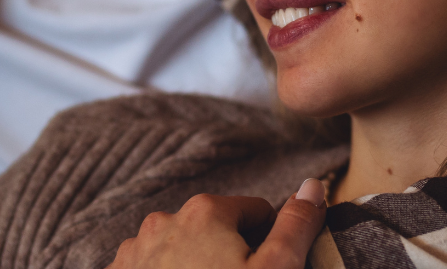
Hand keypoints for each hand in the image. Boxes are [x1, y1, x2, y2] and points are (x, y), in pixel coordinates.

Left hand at [108, 178, 326, 268]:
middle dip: (230, 256)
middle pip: (216, 231)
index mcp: (205, 211)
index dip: (268, 243)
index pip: (256, 212)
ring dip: (196, 268)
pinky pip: (152, 268)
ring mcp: (134, 251)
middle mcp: (163, 221)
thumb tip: (313, 185)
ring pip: (182, 250)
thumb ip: (296, 225)